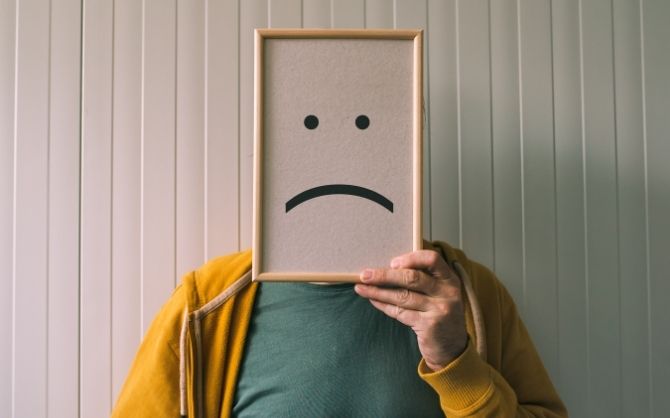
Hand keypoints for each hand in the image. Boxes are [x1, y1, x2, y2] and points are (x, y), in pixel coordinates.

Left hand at [354, 250, 467, 370]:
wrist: (453, 348)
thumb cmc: (440, 314)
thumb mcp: (439, 293)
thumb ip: (423, 279)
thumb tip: (388, 268)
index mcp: (449, 279)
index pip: (432, 259)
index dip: (411, 258)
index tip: (392, 262)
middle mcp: (447, 293)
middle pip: (412, 278)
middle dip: (384, 275)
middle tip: (365, 275)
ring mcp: (439, 309)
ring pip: (402, 296)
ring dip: (378, 291)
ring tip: (361, 288)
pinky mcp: (429, 325)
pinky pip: (400, 312)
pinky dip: (384, 305)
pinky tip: (373, 300)